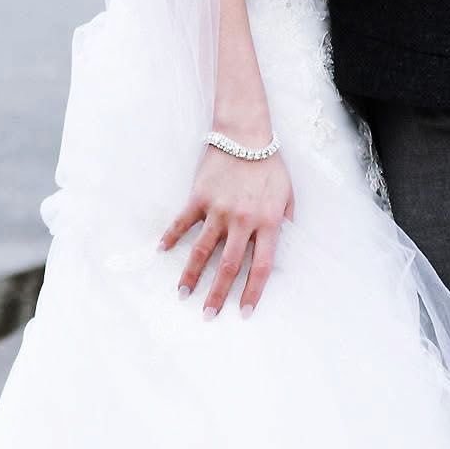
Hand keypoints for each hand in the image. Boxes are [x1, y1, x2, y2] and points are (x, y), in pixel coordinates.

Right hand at [159, 144, 294, 316]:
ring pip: (202, 250)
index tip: (243, 313)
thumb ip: (285, 222)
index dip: (252, 292)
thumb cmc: (269, 164)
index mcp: (268, 222)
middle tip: (208, 315)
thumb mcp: (287, 194)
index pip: (260, 267)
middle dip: (218, 295)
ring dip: (191, 275)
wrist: (245, 133)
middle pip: (228, 266)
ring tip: (183, 294)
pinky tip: (162, 250)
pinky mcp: (199, 196)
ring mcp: (218, 209)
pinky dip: (171, 236)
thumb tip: (282, 246)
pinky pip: (182, 222)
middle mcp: (242, 220)